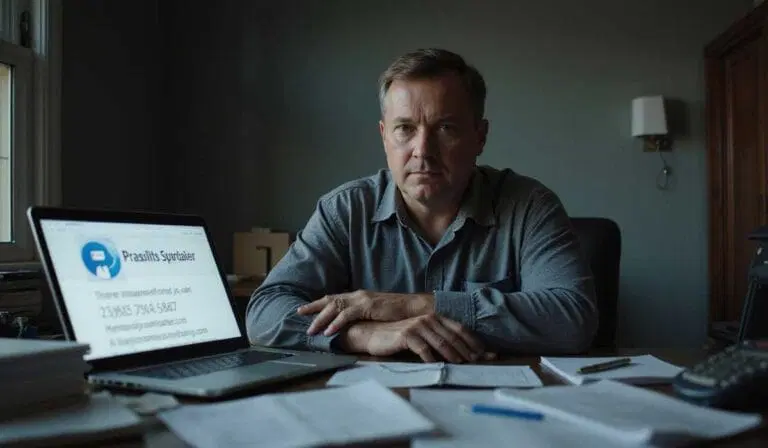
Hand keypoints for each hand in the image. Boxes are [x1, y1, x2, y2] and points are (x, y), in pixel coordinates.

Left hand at [298, 290, 433, 335]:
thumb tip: (351, 325)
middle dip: (313, 308)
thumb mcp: (375, 313)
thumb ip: (362, 316)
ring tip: (310, 330)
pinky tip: (328, 332)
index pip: (334, 298)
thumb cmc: (397, 313)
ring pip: (335, 307)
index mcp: (358, 296)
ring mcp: (362, 299)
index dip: (318, 303)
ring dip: (321, 319)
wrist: (415, 308)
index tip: (304, 309)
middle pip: (330, 300)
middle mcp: (358, 295)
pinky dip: (336, 323)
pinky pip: (347, 315)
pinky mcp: (368, 306)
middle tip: (298, 314)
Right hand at [339, 314, 489, 362]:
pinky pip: (423, 348)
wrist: (375, 335)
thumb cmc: (402, 338)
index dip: (474, 341)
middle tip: (478, 361)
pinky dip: (432, 358)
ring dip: (453, 354)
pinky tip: (437, 366)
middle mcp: (428, 318)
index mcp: (435, 317)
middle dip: (468, 350)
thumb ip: (440, 339)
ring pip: (441, 342)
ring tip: (461, 364)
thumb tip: (463, 353)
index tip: (487, 353)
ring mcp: (418, 325)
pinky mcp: (407, 335)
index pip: (460, 328)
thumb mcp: (424, 336)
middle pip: (453, 336)